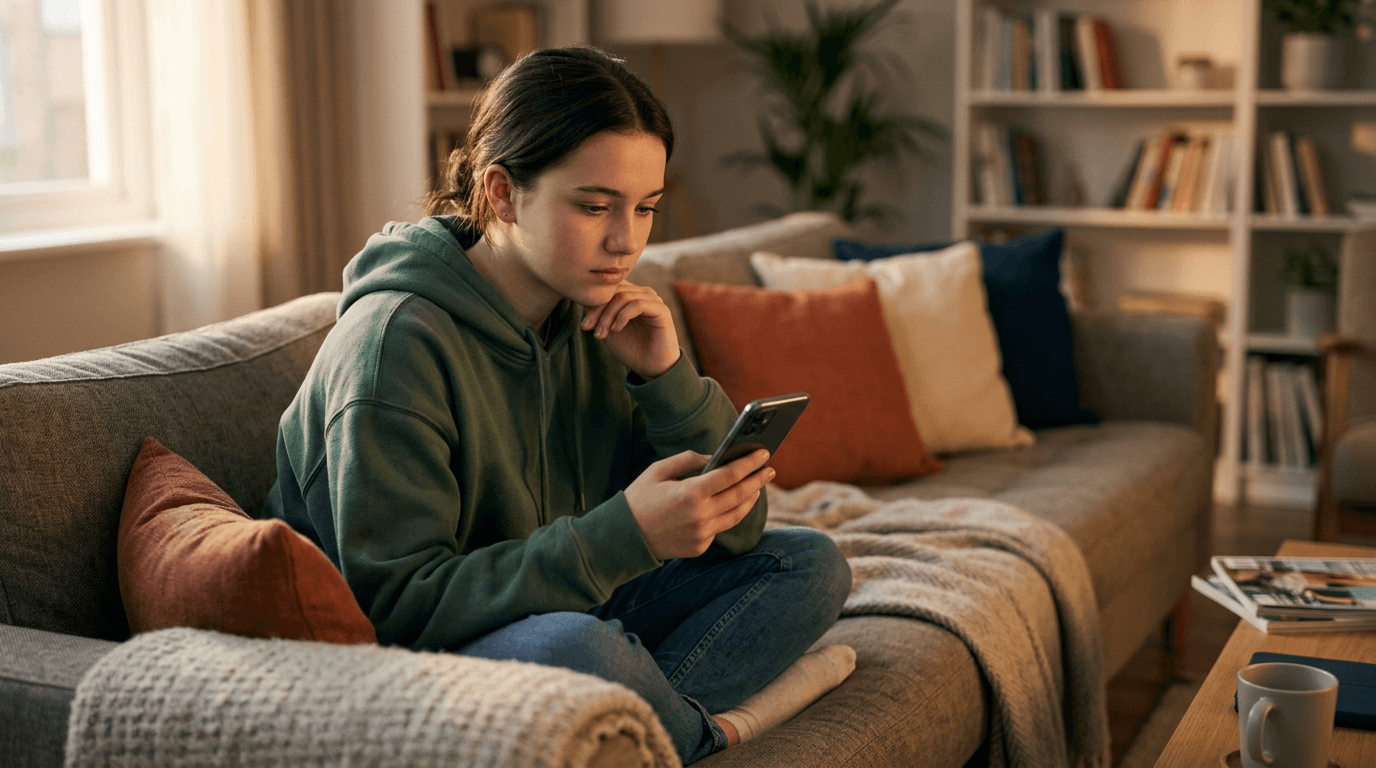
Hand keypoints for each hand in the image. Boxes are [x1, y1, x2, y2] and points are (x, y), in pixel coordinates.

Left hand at [581, 281, 679, 379]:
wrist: (651, 368)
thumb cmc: (631, 349)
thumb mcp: (608, 330)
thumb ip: (598, 314)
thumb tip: (583, 300)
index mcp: (631, 295)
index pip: (608, 289)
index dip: (593, 304)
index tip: (584, 326)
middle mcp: (642, 294)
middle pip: (614, 291)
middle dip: (598, 310)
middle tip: (588, 328)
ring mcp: (653, 300)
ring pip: (623, 297)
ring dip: (608, 315)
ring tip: (602, 334)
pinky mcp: (661, 310)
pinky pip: (638, 304)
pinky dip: (623, 316)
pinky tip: (616, 329)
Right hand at [624, 449, 774, 560]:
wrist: (623, 537)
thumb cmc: (639, 498)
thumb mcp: (658, 470)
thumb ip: (688, 460)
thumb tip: (715, 458)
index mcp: (690, 493)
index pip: (730, 475)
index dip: (750, 463)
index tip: (763, 453)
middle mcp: (700, 516)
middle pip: (740, 495)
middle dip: (758, 480)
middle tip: (769, 469)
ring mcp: (702, 534)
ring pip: (737, 514)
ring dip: (750, 498)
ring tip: (758, 486)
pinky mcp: (700, 546)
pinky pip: (721, 527)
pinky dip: (731, 513)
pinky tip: (735, 503)